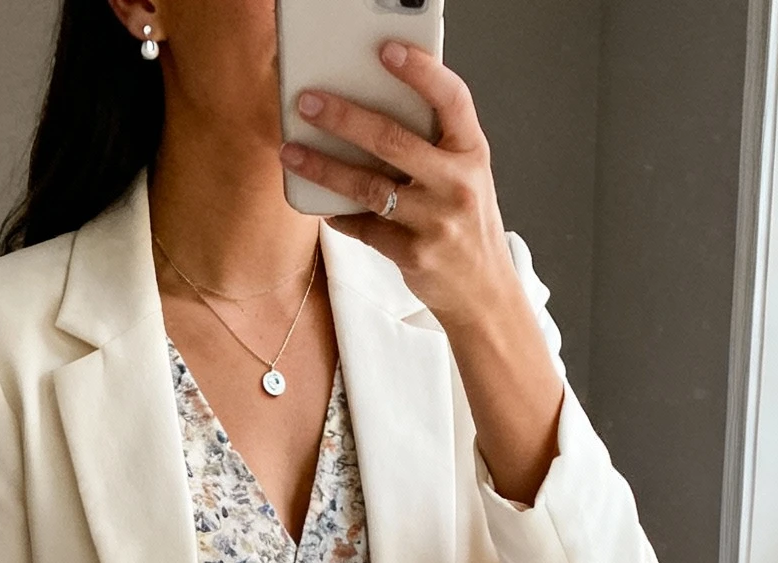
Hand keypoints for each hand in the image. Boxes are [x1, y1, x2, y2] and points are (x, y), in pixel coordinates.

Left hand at [279, 45, 563, 503]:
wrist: (484, 296)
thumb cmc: (468, 227)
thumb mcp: (465, 177)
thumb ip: (432, 146)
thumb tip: (369, 111)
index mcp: (473, 153)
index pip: (451, 99)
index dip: (421, 71)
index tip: (386, 51)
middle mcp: (458, 183)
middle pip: (393, 140)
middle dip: (344, 116)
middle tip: (308, 102)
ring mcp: (436, 221)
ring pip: (369, 187)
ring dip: (325, 167)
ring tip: (292, 152)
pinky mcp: (414, 255)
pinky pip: (365, 229)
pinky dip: (341, 215)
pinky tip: (323, 205)